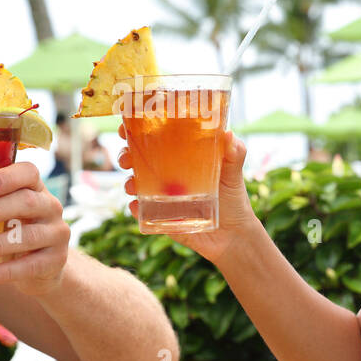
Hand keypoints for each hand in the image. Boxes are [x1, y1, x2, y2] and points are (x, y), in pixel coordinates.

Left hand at [0, 161, 69, 295]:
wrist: (42, 268)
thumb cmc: (7, 231)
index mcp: (31, 188)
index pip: (28, 172)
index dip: (7, 176)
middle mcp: (50, 206)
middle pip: (27, 201)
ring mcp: (56, 233)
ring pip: (28, 235)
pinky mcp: (55, 261)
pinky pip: (31, 266)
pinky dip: (5, 272)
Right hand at [117, 124, 259, 264]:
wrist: (233, 235)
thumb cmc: (233, 198)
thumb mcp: (234, 173)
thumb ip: (234, 154)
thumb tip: (229, 134)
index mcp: (180, 155)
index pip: (155, 137)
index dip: (137, 129)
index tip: (127, 125)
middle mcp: (167, 172)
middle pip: (138, 159)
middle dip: (126, 155)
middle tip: (126, 158)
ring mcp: (161, 195)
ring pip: (135, 184)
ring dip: (128, 182)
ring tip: (132, 186)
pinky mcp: (160, 216)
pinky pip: (142, 211)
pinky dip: (135, 208)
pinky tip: (136, 206)